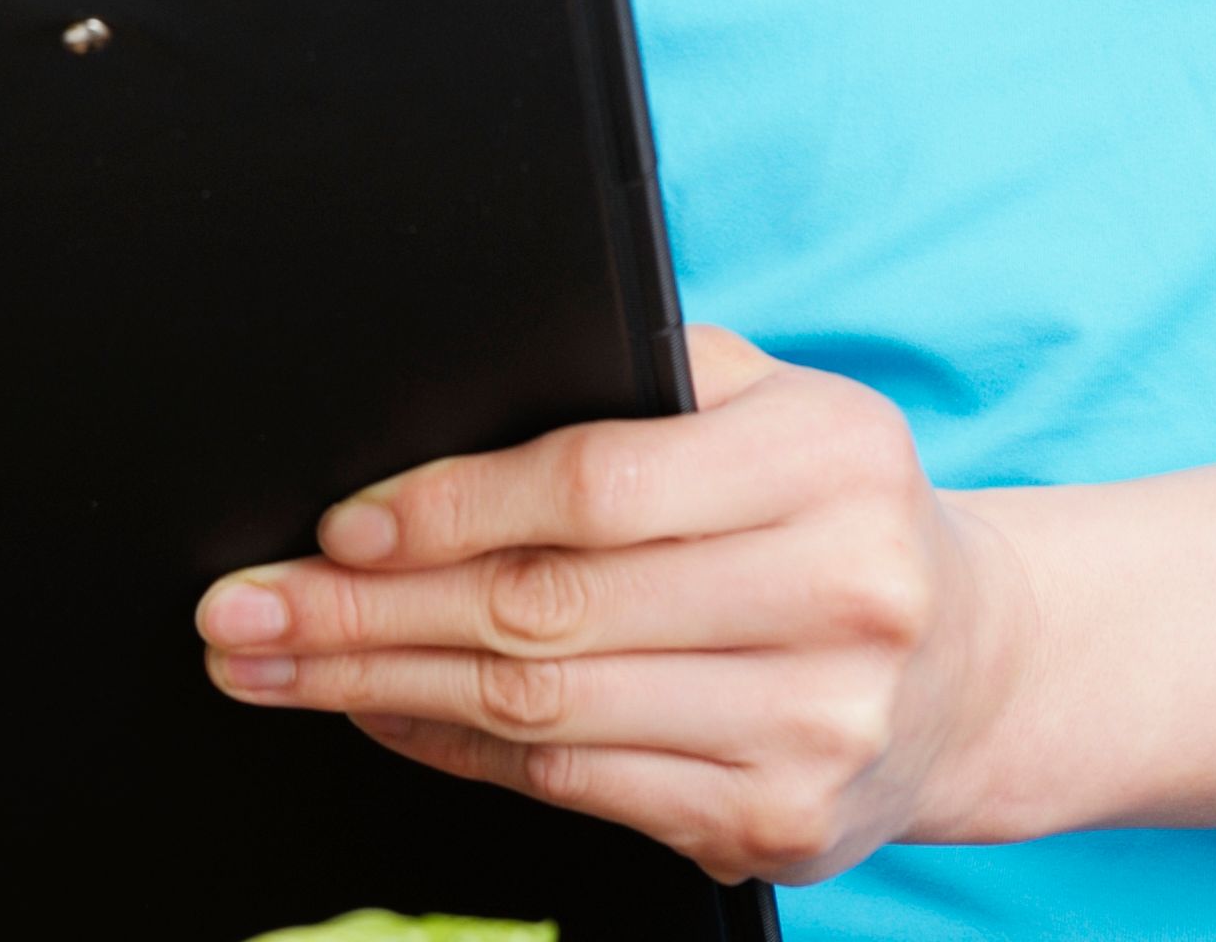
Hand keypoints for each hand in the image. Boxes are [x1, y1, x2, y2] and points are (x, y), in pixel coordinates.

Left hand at [192, 327, 1012, 882]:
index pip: (596, 487)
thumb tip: (431, 420)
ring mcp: (815, 728)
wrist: (972, 665)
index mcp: (828, 458)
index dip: (451, 508)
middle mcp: (838, 597)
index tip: (337, 525)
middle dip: (366, 615)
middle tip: (243, 609)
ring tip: (273, 664)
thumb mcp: (769, 402)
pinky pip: (578, 787)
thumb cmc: (826, 505)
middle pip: (548, 612)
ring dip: (381, 691)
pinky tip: (384, 717)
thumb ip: (634, 390)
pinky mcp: (779, 825)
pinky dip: (458, 751)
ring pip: (546, 713)